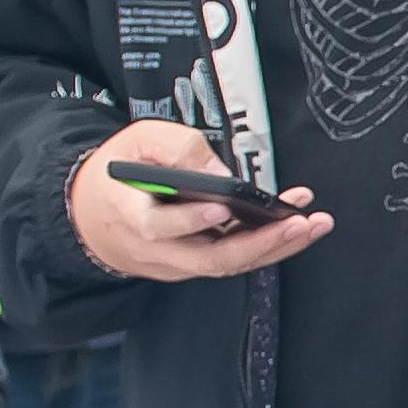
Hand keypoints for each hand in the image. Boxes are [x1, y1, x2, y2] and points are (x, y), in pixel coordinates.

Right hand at [68, 123, 327, 284]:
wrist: (92, 211)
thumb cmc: (120, 171)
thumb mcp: (139, 141)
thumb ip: (178, 150)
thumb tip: (223, 175)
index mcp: (130, 214)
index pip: (159, 226)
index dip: (190, 220)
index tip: (223, 208)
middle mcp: (155, 250)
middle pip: (209, 258)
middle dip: (260, 243)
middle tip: (299, 223)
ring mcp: (175, 263)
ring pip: (228, 264)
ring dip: (276, 247)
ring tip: (314, 224)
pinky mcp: (193, 265)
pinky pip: (232, 260)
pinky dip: (267, 245)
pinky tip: (296, 225)